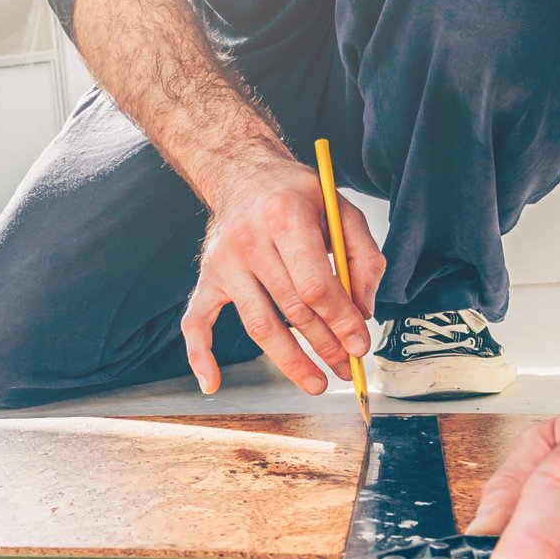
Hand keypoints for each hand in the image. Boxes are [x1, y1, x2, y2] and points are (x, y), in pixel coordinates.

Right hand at [181, 160, 384, 394]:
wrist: (244, 174)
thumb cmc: (298, 196)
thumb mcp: (341, 210)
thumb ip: (363, 256)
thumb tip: (363, 312)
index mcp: (285, 217)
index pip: (313, 285)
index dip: (340, 320)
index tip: (359, 345)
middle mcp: (248, 240)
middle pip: (291, 310)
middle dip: (324, 344)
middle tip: (346, 368)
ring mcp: (223, 263)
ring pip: (258, 325)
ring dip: (289, 361)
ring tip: (315, 383)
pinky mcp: (207, 278)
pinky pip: (196, 322)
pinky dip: (200, 355)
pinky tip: (211, 384)